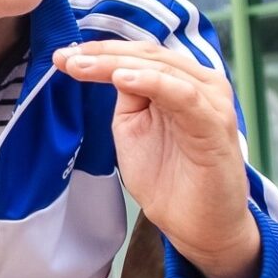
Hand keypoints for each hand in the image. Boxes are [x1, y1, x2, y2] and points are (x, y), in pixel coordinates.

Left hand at [54, 41, 262, 277]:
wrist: (197, 226)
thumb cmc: (167, 178)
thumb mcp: (133, 129)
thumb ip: (127, 98)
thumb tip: (110, 68)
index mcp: (179, 82)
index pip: (137, 55)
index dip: (99, 52)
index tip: (61, 57)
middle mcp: (200, 85)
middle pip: (147, 56)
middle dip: (101, 55)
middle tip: (64, 58)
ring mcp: (210, 103)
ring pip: (161, 68)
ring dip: (117, 64)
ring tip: (82, 65)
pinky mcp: (215, 126)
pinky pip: (183, 96)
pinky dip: (152, 83)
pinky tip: (121, 80)